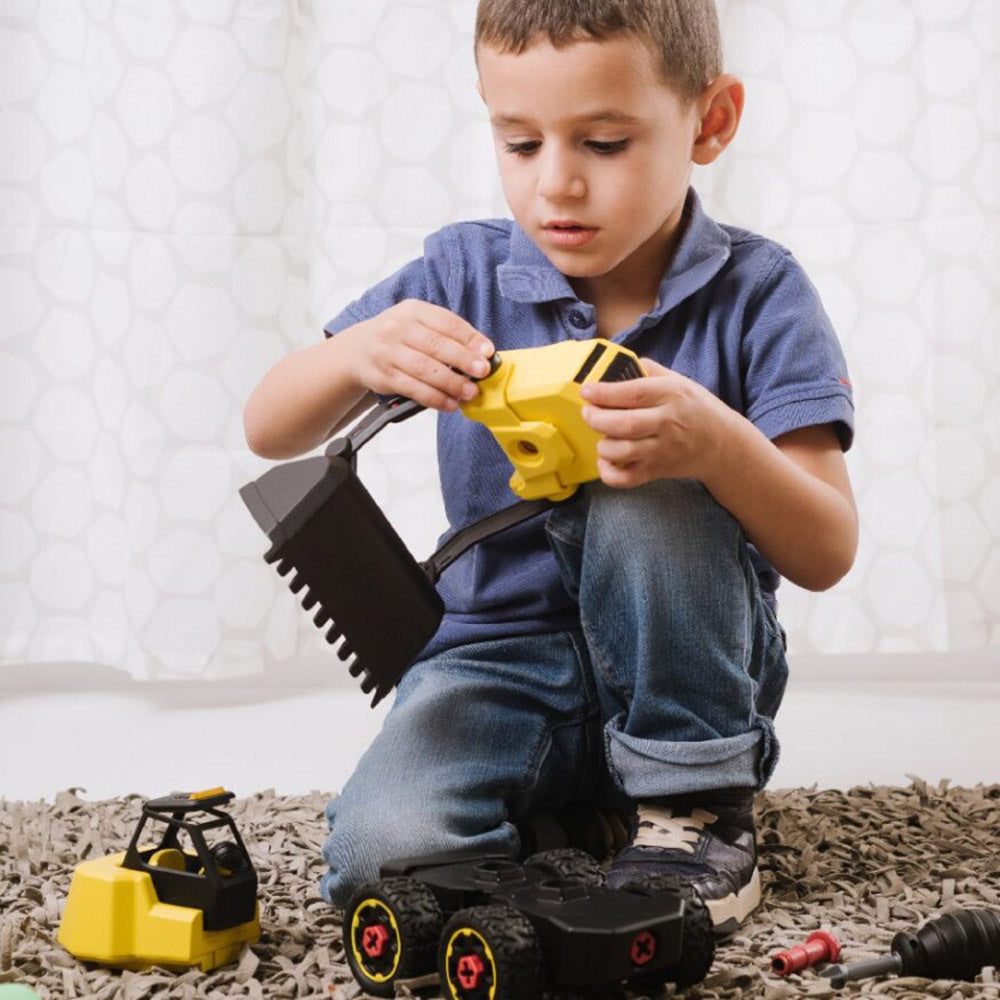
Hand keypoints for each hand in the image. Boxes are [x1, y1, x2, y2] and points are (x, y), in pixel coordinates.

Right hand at [342, 299, 494, 411]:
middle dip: (463, 360)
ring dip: (451, 383)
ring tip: (469, 392)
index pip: (446, 322)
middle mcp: (398, 328)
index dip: (469, 338)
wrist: (357, 349)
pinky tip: (449, 403)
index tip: (488, 351)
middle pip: (436, 345)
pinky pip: (413, 389)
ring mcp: (389, 352)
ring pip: (425, 369)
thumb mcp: (418, 323)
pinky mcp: (384, 376)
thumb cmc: (398, 336)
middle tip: (482, 372)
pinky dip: (434, 398)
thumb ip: (446, 334)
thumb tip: (481, 352)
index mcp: (413, 310)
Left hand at [579, 358, 734, 487]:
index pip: (632, 393)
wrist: (723, 445)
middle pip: (623, 424)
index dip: (604, 393)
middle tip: (588, 412)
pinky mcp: (657, 471)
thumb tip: (621, 363)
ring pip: (622, 452)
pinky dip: (608, 472)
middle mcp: (667, 423)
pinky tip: (606, 460)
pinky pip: (626, 478)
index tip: (587, 390)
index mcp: (671, 395)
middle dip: (596, 418)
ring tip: (602, 436)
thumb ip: (651, 372)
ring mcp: (662, 450)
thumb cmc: (697, 410)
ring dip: (603, 445)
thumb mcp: (681, 382)